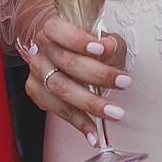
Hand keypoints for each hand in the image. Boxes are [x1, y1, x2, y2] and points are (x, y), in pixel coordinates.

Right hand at [21, 12, 130, 140]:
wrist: (62, 51)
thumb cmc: (84, 43)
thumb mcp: (101, 38)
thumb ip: (109, 43)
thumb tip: (110, 48)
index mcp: (53, 28)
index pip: (59, 30)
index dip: (79, 40)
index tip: (101, 50)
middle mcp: (41, 49)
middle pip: (66, 62)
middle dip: (98, 75)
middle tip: (124, 83)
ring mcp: (37, 72)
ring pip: (61, 89)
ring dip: (90, 104)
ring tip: (114, 113)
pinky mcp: (37, 93)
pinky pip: (58, 110)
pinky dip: (78, 122)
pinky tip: (93, 132)